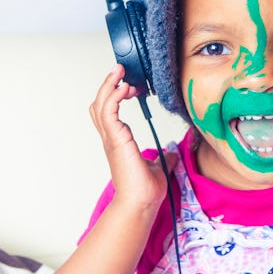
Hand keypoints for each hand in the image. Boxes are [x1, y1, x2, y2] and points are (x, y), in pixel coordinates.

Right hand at [89, 64, 177, 211]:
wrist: (141, 202)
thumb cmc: (145, 190)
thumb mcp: (159, 167)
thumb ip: (164, 157)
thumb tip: (172, 152)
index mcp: (118, 141)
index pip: (109, 112)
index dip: (115, 95)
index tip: (129, 85)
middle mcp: (111, 138)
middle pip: (100, 104)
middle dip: (108, 85)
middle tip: (120, 71)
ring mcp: (111, 138)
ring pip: (101, 104)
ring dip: (109, 86)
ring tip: (120, 73)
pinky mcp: (116, 139)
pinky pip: (109, 111)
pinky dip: (114, 96)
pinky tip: (125, 88)